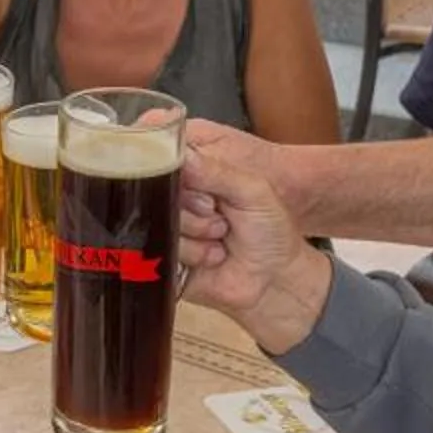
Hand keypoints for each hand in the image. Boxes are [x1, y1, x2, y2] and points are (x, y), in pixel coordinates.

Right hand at [175, 121, 329, 351]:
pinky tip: (212, 258)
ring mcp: (171, 230)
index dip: (183, 178)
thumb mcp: (252, 190)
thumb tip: (182, 152)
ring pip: (160, 223)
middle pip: (158, 194)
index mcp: (199, 178)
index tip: (209, 195)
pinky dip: (192, 254)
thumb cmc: (269, 231)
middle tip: (222, 220)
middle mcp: (180, 202)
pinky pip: (161, 250)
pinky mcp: (165, 259)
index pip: (168, 164)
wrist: (273, 279)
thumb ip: (217, 170)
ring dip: (197, 234)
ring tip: (220, 242)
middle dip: (195, 210)